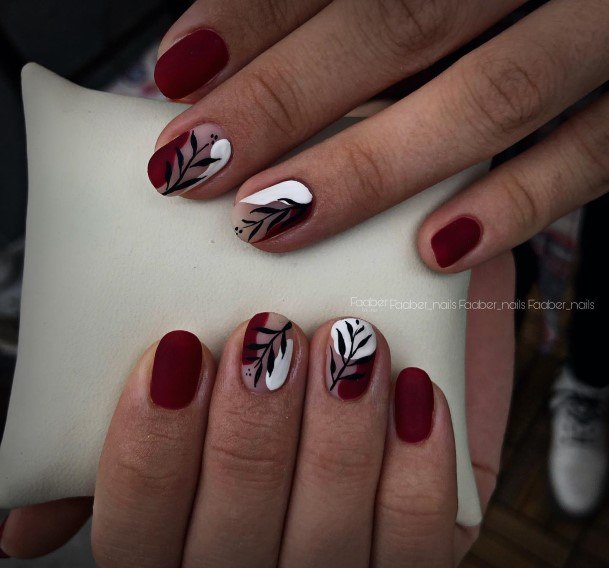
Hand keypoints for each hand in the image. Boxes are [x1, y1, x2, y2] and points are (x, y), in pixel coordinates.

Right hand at [0, 254, 513, 567]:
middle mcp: (255, 544)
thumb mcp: (191, 339)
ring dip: (333, 451)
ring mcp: (336, 549)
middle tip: (268, 333)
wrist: (381, 283)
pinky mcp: (412, 537)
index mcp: (183, 514)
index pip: (136, 545)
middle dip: (246, 447)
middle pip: (226, 563)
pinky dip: (413, 474)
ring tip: (349, 341)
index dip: (145, 463)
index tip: (175, 352)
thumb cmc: (280, 305)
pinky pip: (414, 559)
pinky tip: (412, 389)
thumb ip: (112, 421)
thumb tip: (21, 527)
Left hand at [147, 0, 608, 269]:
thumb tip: (238, 50)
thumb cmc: (498, 2)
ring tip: (273, 218)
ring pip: (490, 96)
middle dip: (285, 98)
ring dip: (371, 167)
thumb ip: (358, 9)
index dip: (254, 13)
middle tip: (193, 163)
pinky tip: (435, 252)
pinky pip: (591, 156)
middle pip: (401, 23)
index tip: (177, 71)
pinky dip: (517, 204)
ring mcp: (604, 32)